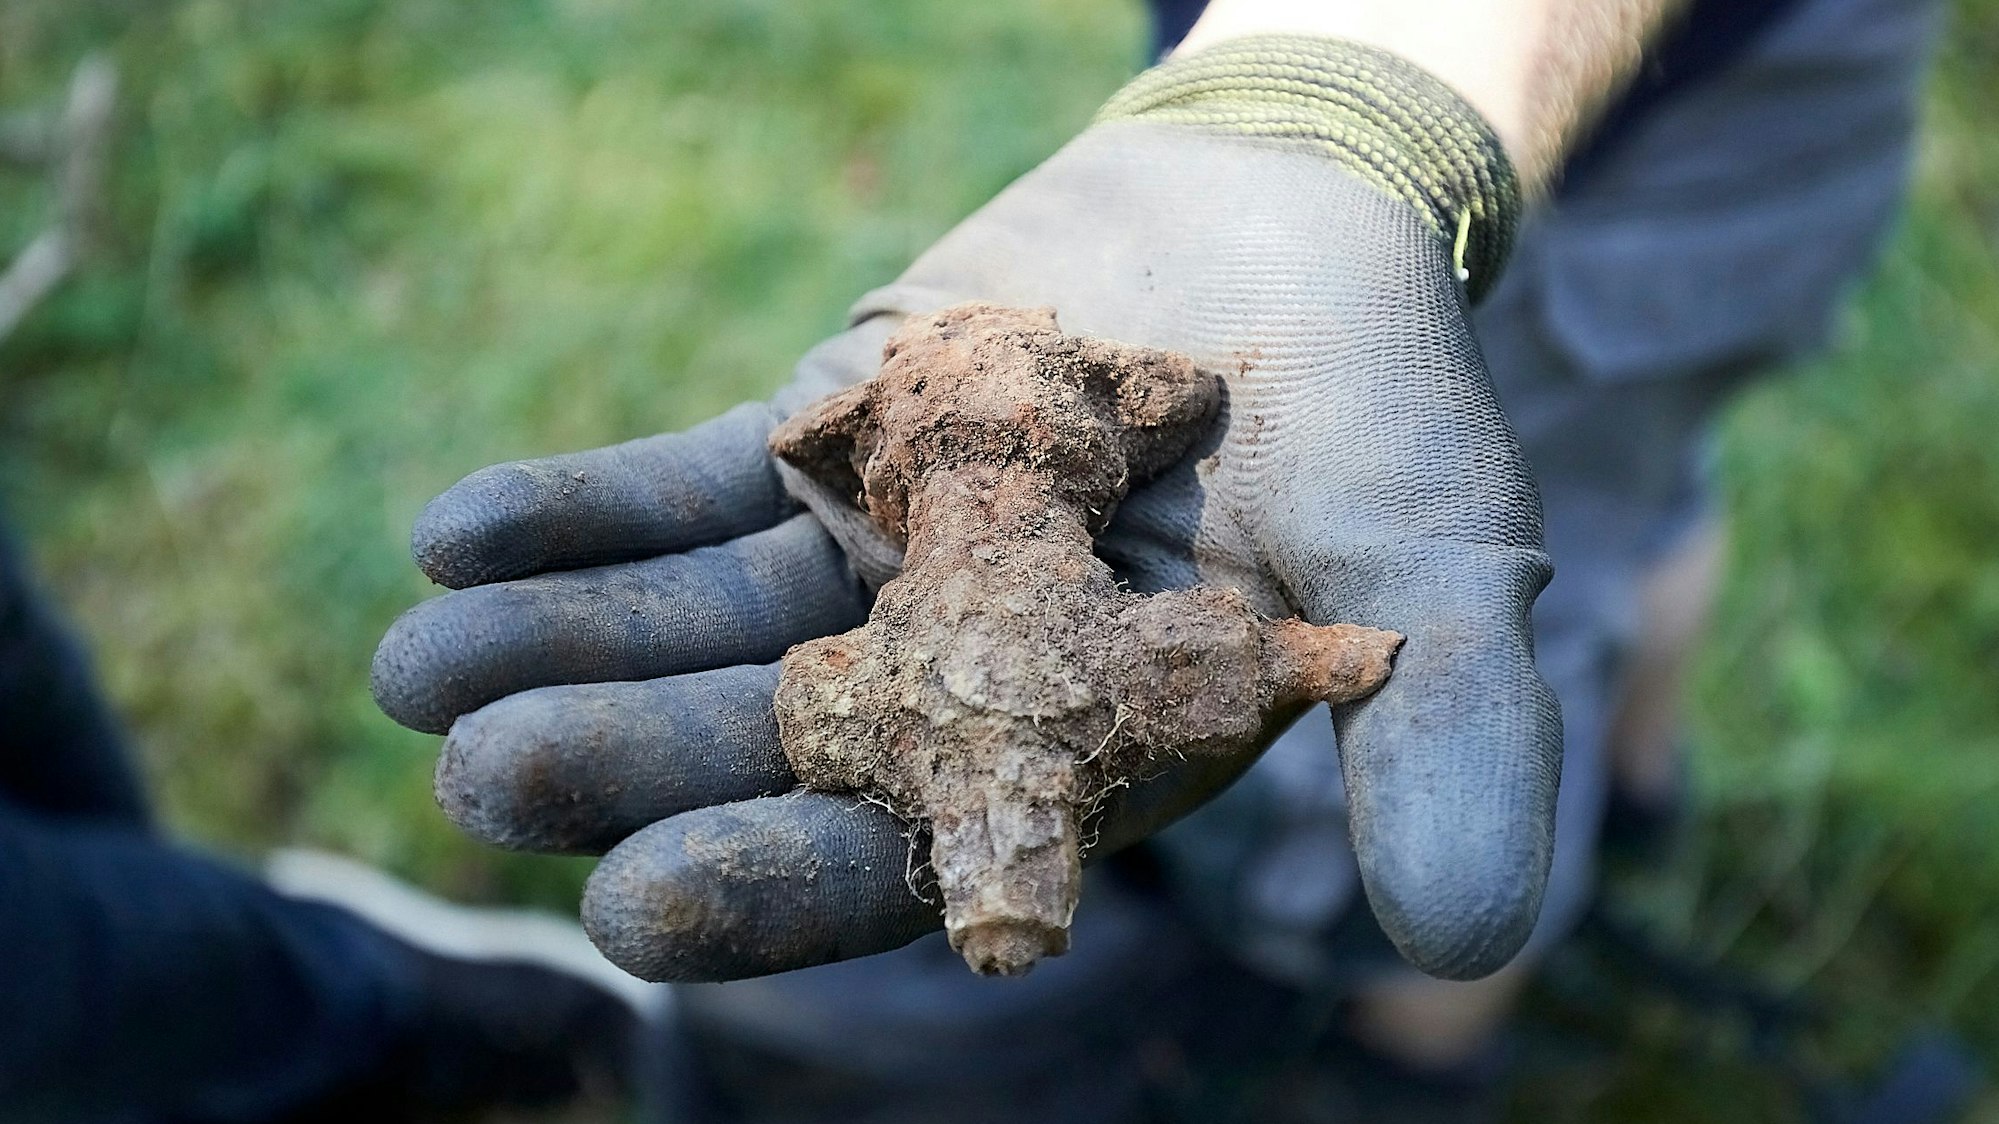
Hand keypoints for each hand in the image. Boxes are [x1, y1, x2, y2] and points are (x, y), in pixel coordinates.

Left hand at [372, 37, 1560, 982]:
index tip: (642, 910)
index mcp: (1076, 750)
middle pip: (774, 743)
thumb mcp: (1434, 567)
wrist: (1284, 210)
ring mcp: (872, 564)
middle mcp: (958, 682)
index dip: (789, 881)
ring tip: (418, 673)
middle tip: (487, 778)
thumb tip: (1473, 945)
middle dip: (634, 763)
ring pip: (701, 624)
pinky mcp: (817, 446)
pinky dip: (579, 511)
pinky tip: (452, 537)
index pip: (921, 849)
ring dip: (565, 651)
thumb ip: (1449, 740)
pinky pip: (681, 489)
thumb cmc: (1377, 401)